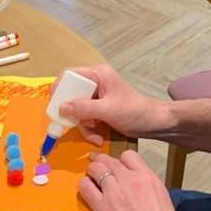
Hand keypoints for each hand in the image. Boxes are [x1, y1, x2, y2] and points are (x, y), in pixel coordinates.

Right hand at [54, 64, 168, 144]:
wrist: (154, 124)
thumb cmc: (136, 111)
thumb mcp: (109, 110)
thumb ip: (85, 108)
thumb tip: (62, 107)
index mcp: (98, 74)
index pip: (70, 75)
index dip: (60, 89)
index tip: (56, 106)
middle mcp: (95, 83)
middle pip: (70, 95)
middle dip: (73, 113)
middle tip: (75, 124)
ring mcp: (96, 97)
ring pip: (76, 110)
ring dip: (83, 125)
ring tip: (94, 134)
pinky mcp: (98, 110)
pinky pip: (84, 118)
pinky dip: (89, 129)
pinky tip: (98, 136)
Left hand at [80, 150, 190, 210]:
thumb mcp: (162, 198)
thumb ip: (147, 187)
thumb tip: (138, 188)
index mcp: (147, 177)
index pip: (129, 156)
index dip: (120, 160)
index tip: (117, 166)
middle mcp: (130, 180)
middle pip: (109, 160)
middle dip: (101, 161)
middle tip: (96, 164)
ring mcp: (114, 192)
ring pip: (96, 169)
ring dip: (92, 171)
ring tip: (90, 176)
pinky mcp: (102, 207)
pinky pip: (86, 188)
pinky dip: (84, 186)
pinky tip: (86, 189)